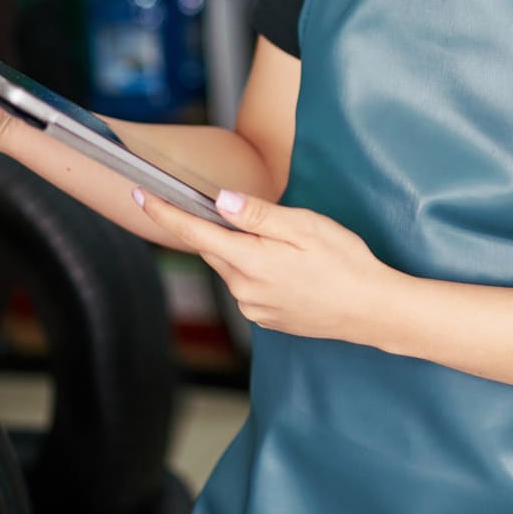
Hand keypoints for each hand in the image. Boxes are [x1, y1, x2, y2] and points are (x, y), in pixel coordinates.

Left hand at [134, 187, 404, 346]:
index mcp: (251, 261)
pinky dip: (257, 271)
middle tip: (250, 214)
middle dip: (219, 229)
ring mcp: (253, 308)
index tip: (140, 194)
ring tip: (288, 246)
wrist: (372, 311)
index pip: (194, 233)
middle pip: (213, 250)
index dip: (164, 213)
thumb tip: (219, 200)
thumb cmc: (346, 263)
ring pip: (232, 268)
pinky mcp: (266, 319)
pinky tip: (290, 268)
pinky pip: (248, 287)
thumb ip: (258, 215)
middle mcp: (243, 290)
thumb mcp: (306, 226)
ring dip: (243, 252)